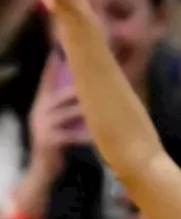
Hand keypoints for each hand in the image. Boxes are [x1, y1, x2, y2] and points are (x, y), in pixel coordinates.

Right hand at [27, 55, 89, 179]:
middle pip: (61, 94)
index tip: (62, 50)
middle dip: (80, 87)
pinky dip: (85, 134)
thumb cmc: (58, 142)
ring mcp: (42, 125)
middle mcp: (39, 111)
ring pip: (67, 113)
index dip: (54, 65)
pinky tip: (97, 134)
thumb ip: (68, 106)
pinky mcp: (49, 140)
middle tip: (98, 78)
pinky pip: (71, 134)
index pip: (47, 79)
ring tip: (103, 103)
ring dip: (85, 109)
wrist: (45, 168)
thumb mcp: (60, 121)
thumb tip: (86, 91)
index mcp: (42, 104)